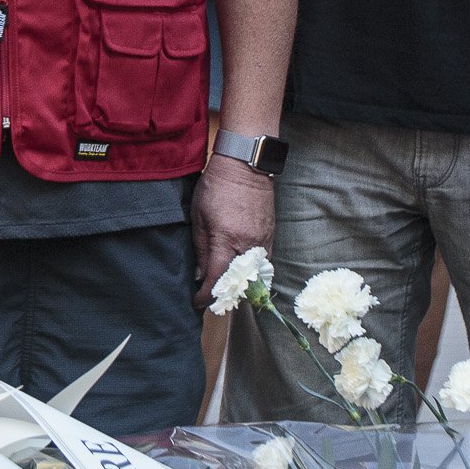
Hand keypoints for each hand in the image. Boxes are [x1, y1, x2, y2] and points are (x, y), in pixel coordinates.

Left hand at [193, 154, 273, 297]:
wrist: (245, 166)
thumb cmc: (216, 187)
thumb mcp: (198, 216)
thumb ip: (200, 248)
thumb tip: (201, 274)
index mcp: (226, 240)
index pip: (217, 279)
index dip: (206, 295)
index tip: (198, 302)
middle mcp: (247, 245)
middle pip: (238, 282)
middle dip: (224, 295)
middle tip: (211, 299)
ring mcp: (262, 241)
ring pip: (254, 276)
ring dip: (241, 286)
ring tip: (227, 289)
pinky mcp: (271, 235)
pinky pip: (264, 263)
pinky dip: (253, 273)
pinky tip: (243, 273)